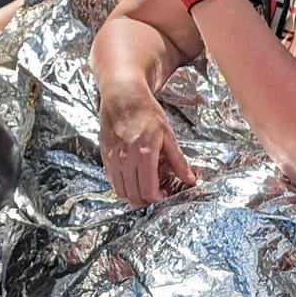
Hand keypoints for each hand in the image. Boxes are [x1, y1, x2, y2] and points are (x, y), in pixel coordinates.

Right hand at [98, 84, 195, 207]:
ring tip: (143, 187)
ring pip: (120, 191)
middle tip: (155, 194)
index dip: (158, 198)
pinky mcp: (105, 156)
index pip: (148, 191)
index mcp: (144, 153)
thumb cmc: (145, 112)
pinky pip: (112, 180)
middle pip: (134, 196)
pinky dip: (122, 184)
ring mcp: (113, 158)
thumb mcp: (167, 135)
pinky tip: (132, 177)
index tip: (164, 195)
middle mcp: (126, 159)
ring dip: (132, 195)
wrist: (122, 96)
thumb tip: (191, 179)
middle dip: (146, 200)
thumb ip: (178, 160)